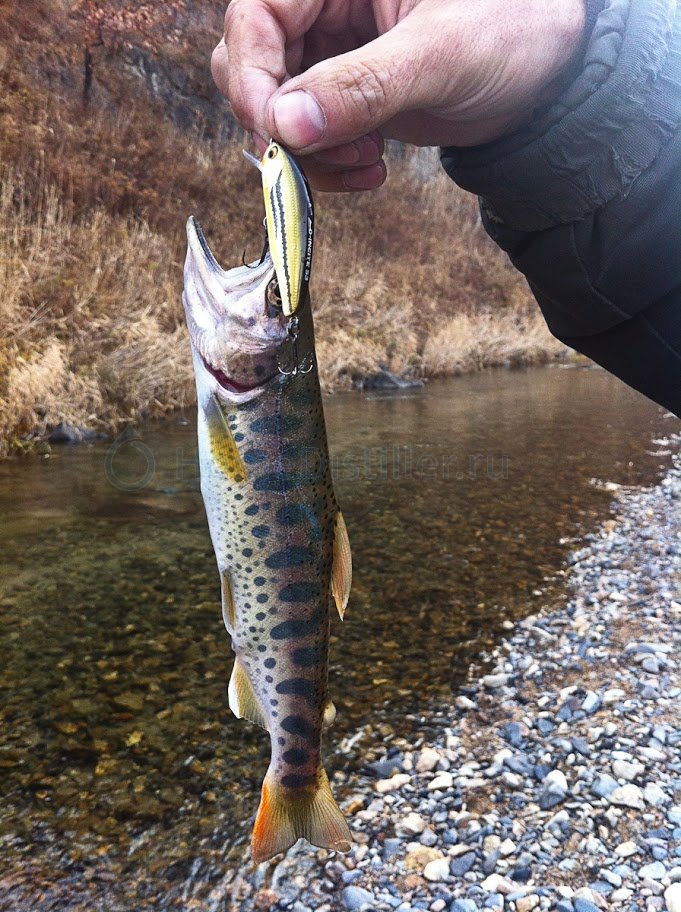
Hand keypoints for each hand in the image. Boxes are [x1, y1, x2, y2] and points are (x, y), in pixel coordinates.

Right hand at [212, 0, 584, 191]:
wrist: (547, 80)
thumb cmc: (513, 33)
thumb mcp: (439, 56)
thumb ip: (362, 87)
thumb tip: (284, 127)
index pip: (256, 16)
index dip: (253, 78)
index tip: (276, 133)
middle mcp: (327, 5)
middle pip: (253, 64)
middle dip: (283, 124)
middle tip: (325, 157)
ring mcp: (333, 52)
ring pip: (277, 109)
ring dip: (309, 153)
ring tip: (367, 163)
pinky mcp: (346, 94)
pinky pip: (308, 135)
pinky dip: (329, 163)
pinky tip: (372, 169)